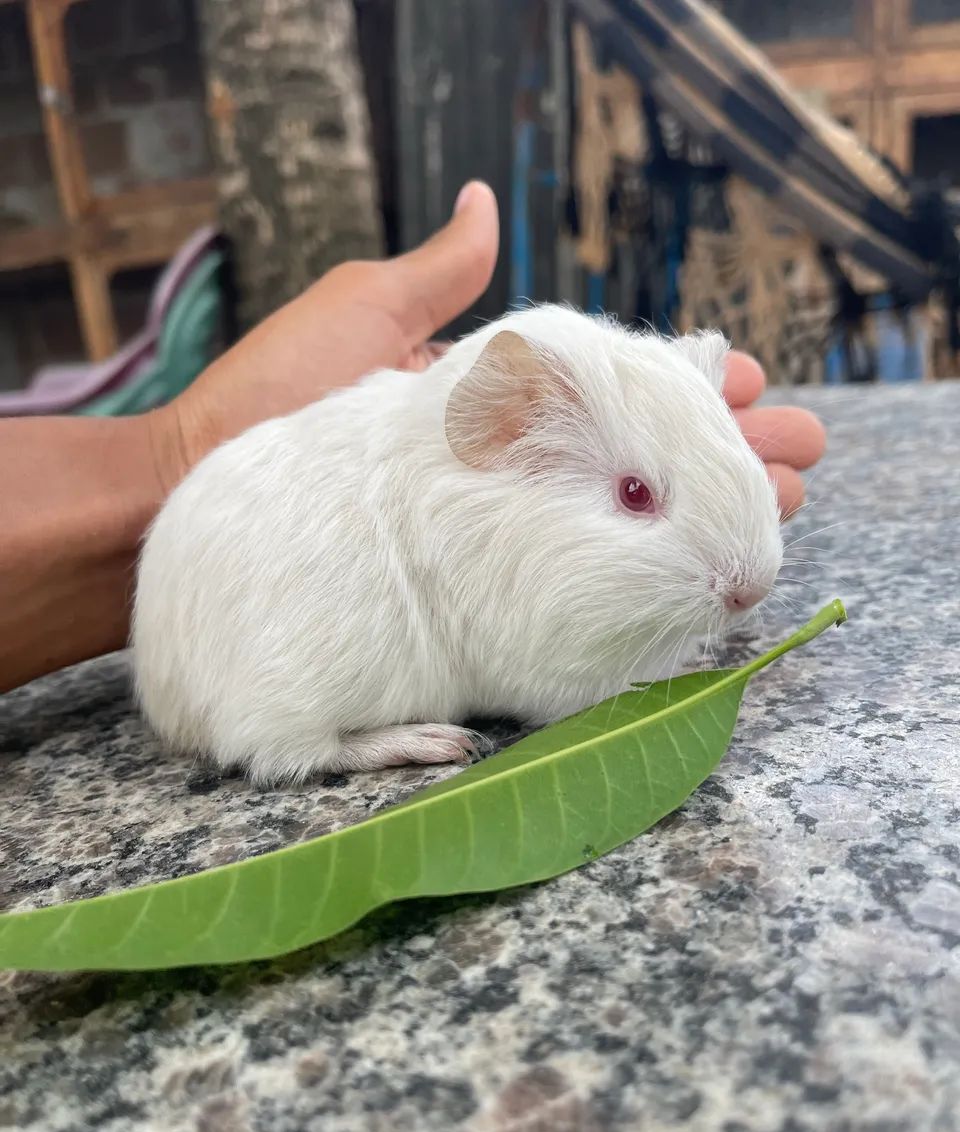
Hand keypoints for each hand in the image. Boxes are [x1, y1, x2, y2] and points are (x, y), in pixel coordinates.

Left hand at [154, 180, 823, 515]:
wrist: (201, 498)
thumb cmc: (271, 404)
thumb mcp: (359, 317)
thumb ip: (435, 275)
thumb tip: (481, 198)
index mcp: (493, 402)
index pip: (614, 395)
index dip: (688, 390)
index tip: (748, 381)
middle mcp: (506, 470)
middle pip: (639, 465)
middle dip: (727, 460)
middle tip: (803, 459)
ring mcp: (495, 531)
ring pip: (625, 524)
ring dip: (709, 518)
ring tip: (786, 514)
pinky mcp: (476, 584)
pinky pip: (575, 580)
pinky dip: (644, 575)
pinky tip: (705, 581)